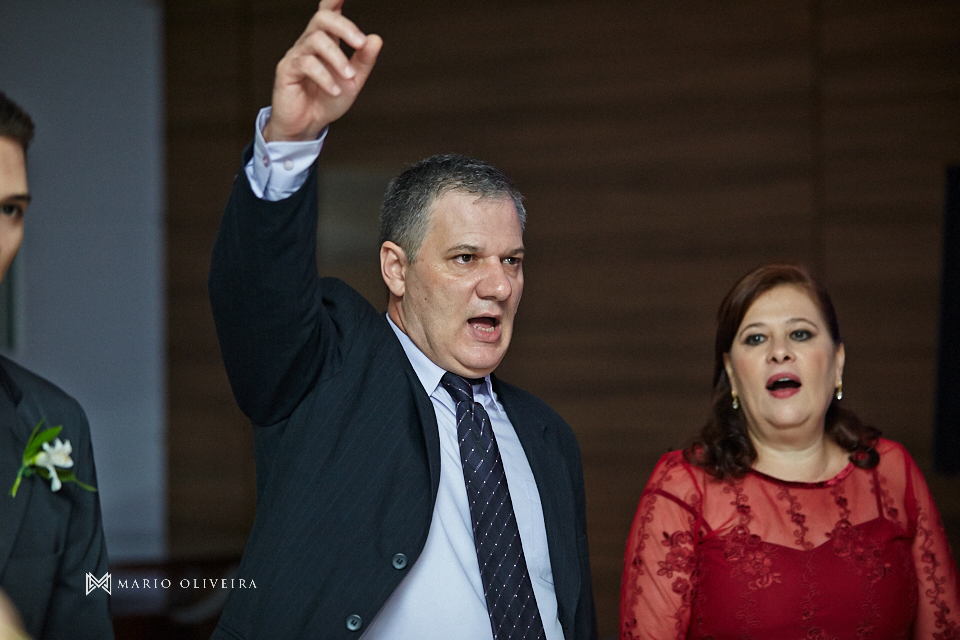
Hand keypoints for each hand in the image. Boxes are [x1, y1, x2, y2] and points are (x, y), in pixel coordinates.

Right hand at [264, 0, 381, 141]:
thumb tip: (376, 39)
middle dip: (344, 26)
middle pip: (323, 18)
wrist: (307, 125)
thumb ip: (364, 60)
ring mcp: (297, 54)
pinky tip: (335, 89)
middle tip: (360, 43)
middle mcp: (310, 42)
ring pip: (316, 40)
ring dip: (337, 58)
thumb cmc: (327, 100)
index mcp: (326, 41)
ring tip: (349, 77)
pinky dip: (325, 76)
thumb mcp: (353, 81)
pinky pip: (306, 64)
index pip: (329, 12)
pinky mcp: (286, 70)